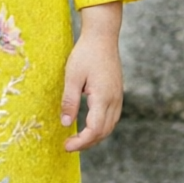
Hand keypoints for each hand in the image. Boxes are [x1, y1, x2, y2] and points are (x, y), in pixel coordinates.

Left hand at [60, 4, 124, 151]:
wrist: (103, 36)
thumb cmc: (86, 54)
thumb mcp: (72, 77)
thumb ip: (69, 102)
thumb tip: (65, 123)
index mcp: (103, 97)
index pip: (94, 129)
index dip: (81, 142)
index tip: (66, 146)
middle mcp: (114, 99)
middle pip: (103, 132)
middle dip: (87, 143)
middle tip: (69, 146)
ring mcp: (118, 96)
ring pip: (110, 126)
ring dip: (95, 136)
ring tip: (78, 139)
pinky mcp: (117, 93)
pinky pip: (112, 117)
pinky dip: (101, 127)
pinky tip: (89, 126)